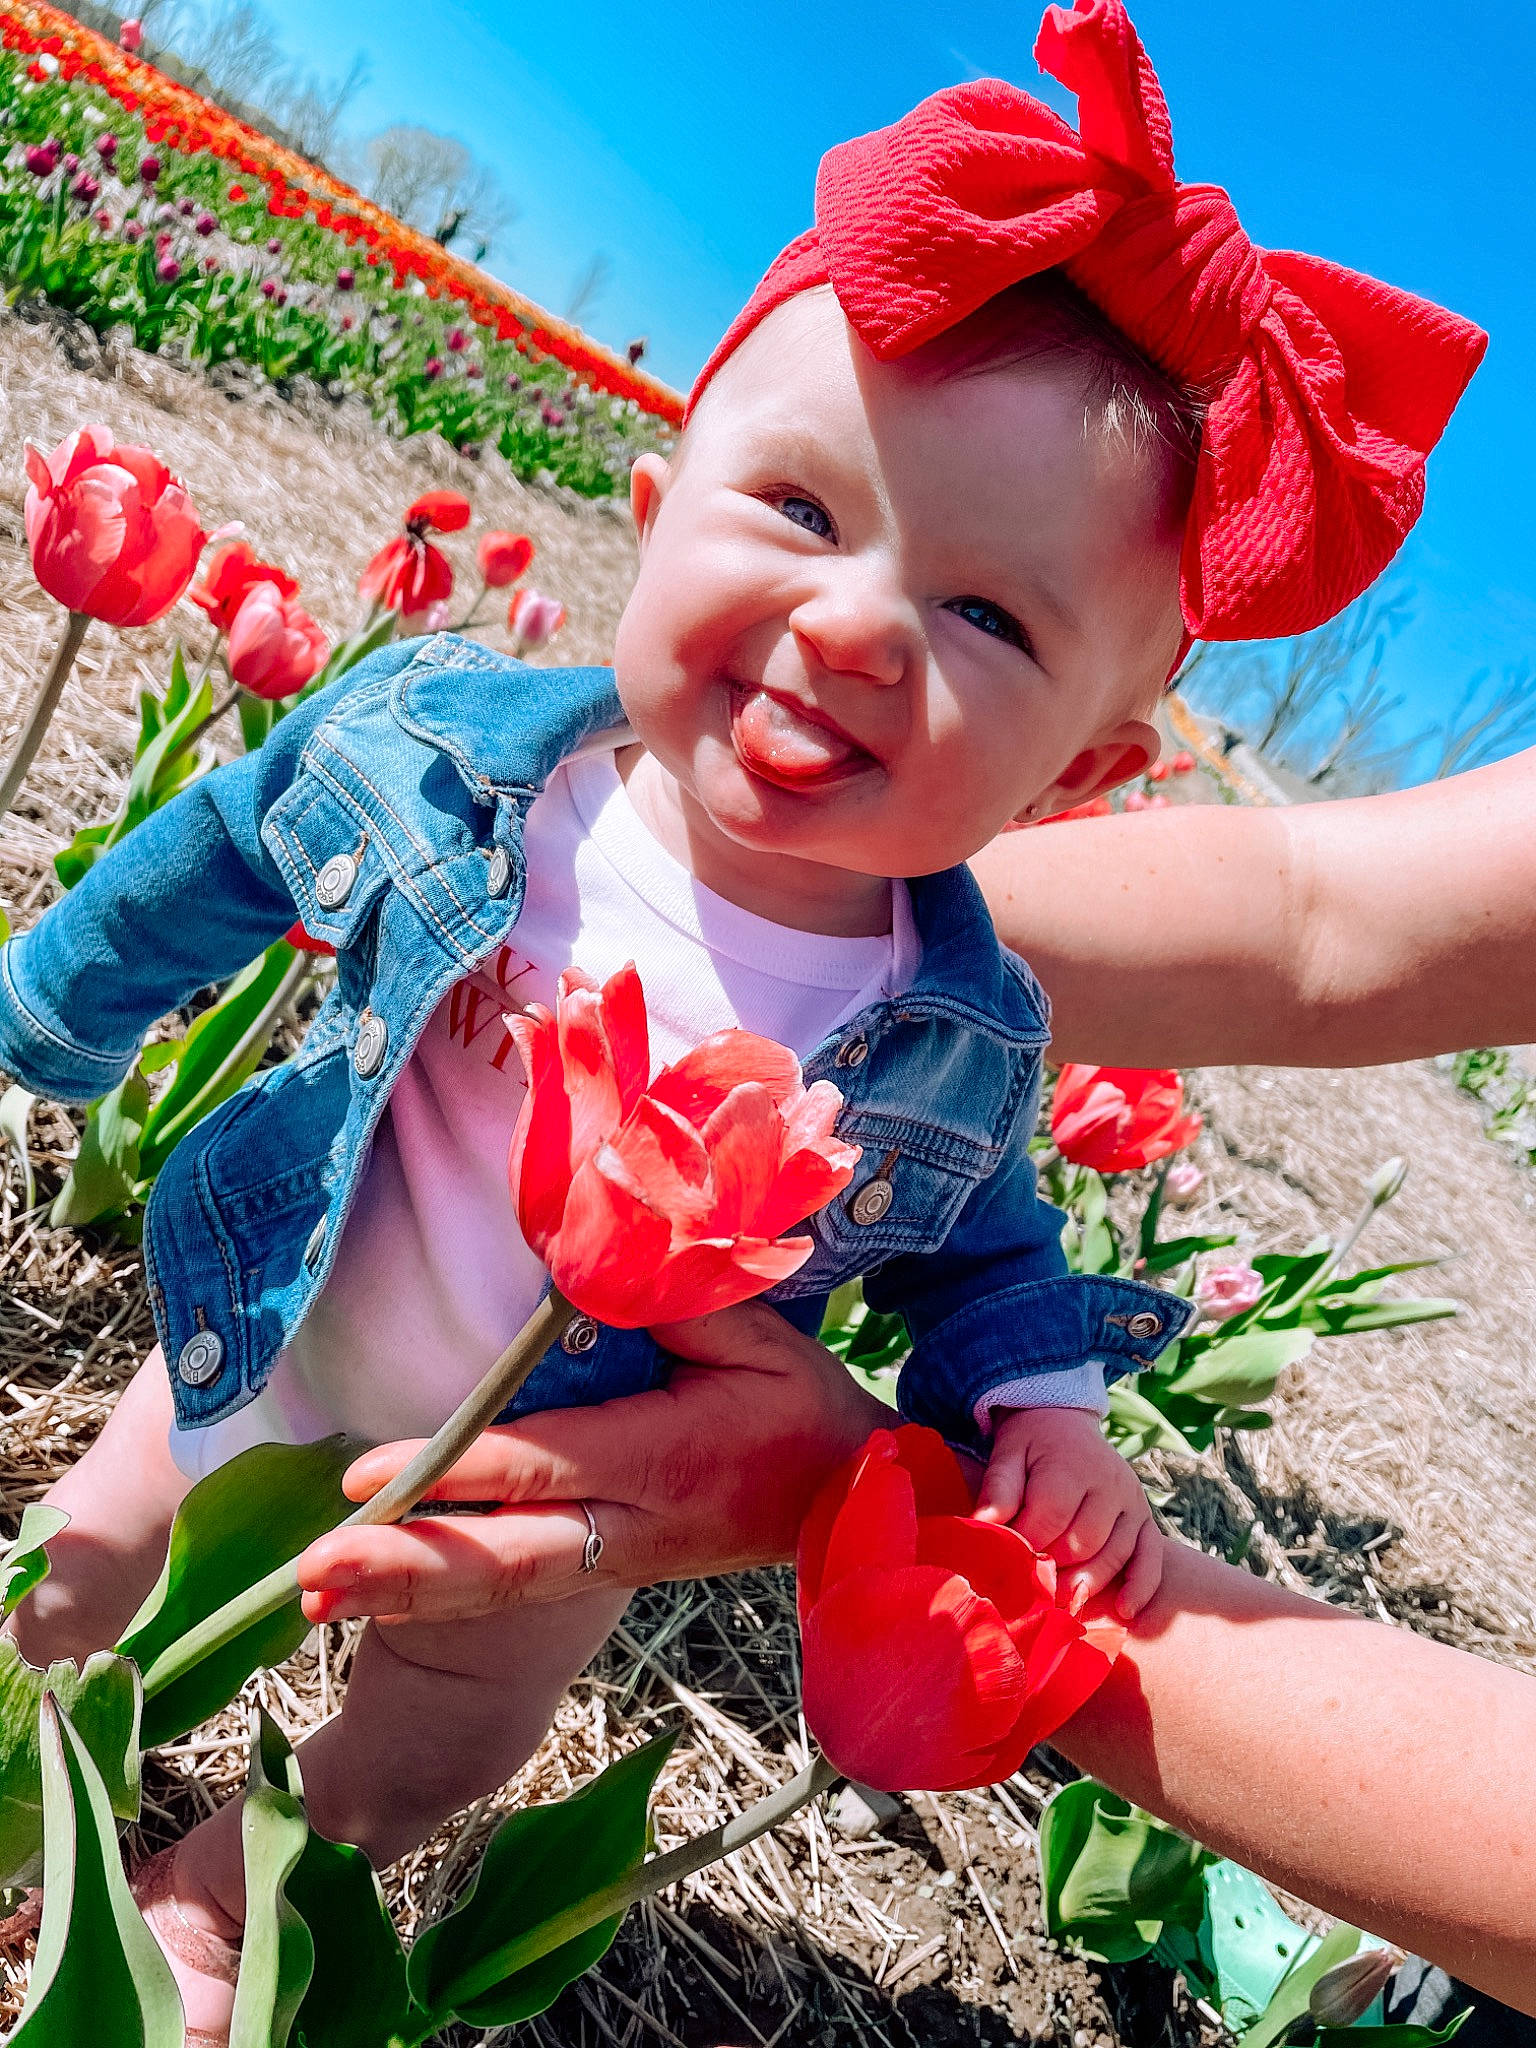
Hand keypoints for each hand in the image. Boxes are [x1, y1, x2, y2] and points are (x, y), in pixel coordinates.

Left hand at [296, 1302, 889, 1626]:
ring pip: (501, 1589)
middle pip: (507, 1558)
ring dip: (403, 1595)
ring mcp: (616, 1561)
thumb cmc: (802, 1406)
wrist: (854, 1502)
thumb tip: (588, 1256)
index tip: (371, 1476)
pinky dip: (435, 1601)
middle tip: (314, 1574)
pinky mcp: (607, 1572)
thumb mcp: (760, 1335)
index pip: (547, 1464)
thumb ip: (677, 1298)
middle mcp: (631, 1525)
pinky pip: (514, 1591)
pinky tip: (368, 1601)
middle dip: (406, 1567)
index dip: (458, 1470)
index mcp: (665, 1458)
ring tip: (313, 1597)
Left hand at [974, 1406, 1160, 1617]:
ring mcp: (1132, 1500)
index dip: (1026, 1544)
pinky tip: (1124, 1611)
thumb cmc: (1031, 1445)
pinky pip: (1151, 1556)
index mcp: (1071, 1465)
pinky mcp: (1145, 1516)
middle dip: (1055, 1567)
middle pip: (1083, 1542)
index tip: (1007, 1558)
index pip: (1050, 1516)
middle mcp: (1109, 1482)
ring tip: (1063, 1602)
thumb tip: (983, 1522)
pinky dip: (1141, 1586)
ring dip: (1089, 1583)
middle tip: (1032, 1583)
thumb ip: (998, 1489)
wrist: (1065, 1422)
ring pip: (1115, 1554)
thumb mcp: (1008, 1455)